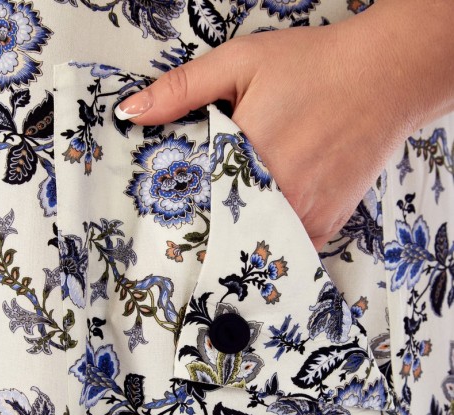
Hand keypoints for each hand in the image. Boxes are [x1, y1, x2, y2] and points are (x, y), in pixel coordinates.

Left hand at [115, 1, 453, 249]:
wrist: (385, 77)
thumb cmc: (314, 66)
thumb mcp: (240, 62)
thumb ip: (183, 90)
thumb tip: (131, 113)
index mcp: (244, 161)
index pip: (194, 205)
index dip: (175, 218)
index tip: (161, 231)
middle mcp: (275, 197)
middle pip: (224, 231)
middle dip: (204, 236)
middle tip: (183, 247)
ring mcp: (305, 215)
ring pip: (257, 246)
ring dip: (239, 245)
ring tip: (218, 249)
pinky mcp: (328, 224)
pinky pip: (291, 250)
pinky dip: (276, 246)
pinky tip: (262, 239)